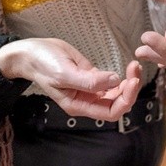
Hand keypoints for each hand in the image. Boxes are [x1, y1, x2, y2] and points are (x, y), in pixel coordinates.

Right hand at [0, 38, 141, 119]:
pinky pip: (109, 81)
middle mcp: (86, 100)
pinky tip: (126, 67)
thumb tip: (114, 80)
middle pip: (116, 103)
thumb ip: (89, 80)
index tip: (132, 81)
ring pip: (116, 92)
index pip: (110, 111)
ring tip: (133, 66)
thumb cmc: (43, 65)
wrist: (30, 53)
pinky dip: (121, 76)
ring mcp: (89, 88)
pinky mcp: (90, 75)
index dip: (125, 99)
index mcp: (80, 105)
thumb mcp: (65, 73)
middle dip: (129, 89)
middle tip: (135, 69)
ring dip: (127, 81)